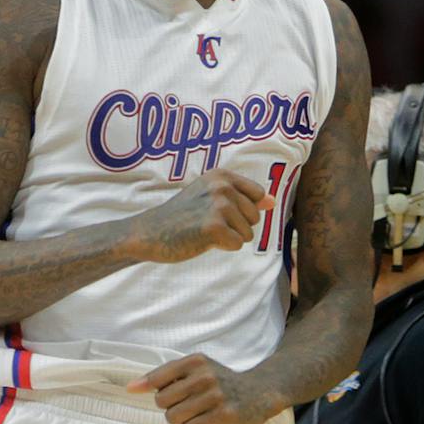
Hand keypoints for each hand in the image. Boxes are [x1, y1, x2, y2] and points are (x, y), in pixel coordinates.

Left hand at [128, 354, 274, 423]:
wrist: (260, 393)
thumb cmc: (220, 382)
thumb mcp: (195, 370)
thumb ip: (164, 376)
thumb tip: (130, 388)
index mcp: (195, 362)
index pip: (156, 379)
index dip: (151, 390)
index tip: (151, 393)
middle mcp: (205, 376)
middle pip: (161, 401)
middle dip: (170, 406)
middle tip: (187, 404)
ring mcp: (215, 396)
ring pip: (173, 417)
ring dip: (181, 419)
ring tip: (197, 412)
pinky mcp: (224, 416)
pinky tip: (207, 420)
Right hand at [129, 171, 271, 263]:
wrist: (150, 233)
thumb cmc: (182, 217)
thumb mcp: (212, 198)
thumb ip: (244, 198)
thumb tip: (273, 201)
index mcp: (222, 176)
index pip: (259, 195)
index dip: (243, 209)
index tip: (217, 210)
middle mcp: (222, 187)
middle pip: (255, 216)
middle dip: (236, 226)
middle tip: (206, 223)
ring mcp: (218, 206)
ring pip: (248, 233)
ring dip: (228, 237)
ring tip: (203, 230)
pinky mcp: (214, 228)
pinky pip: (237, 244)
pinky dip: (222, 247)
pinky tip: (202, 240)